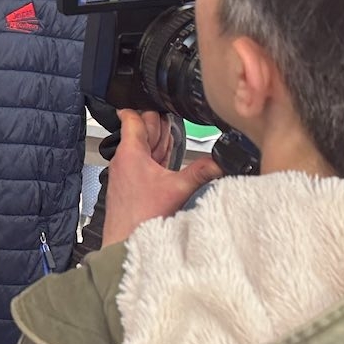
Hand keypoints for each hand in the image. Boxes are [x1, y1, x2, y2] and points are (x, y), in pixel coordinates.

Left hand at [100, 110, 223, 247]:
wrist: (125, 241)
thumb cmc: (141, 216)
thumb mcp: (178, 189)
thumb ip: (201, 172)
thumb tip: (220, 162)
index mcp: (131, 152)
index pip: (133, 118)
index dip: (145, 108)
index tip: (156, 103)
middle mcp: (124, 159)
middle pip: (141, 132)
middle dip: (157, 125)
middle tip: (170, 117)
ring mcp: (125, 173)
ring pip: (142, 149)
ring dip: (157, 143)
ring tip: (171, 135)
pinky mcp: (130, 186)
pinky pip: (143, 164)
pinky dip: (155, 159)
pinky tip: (165, 162)